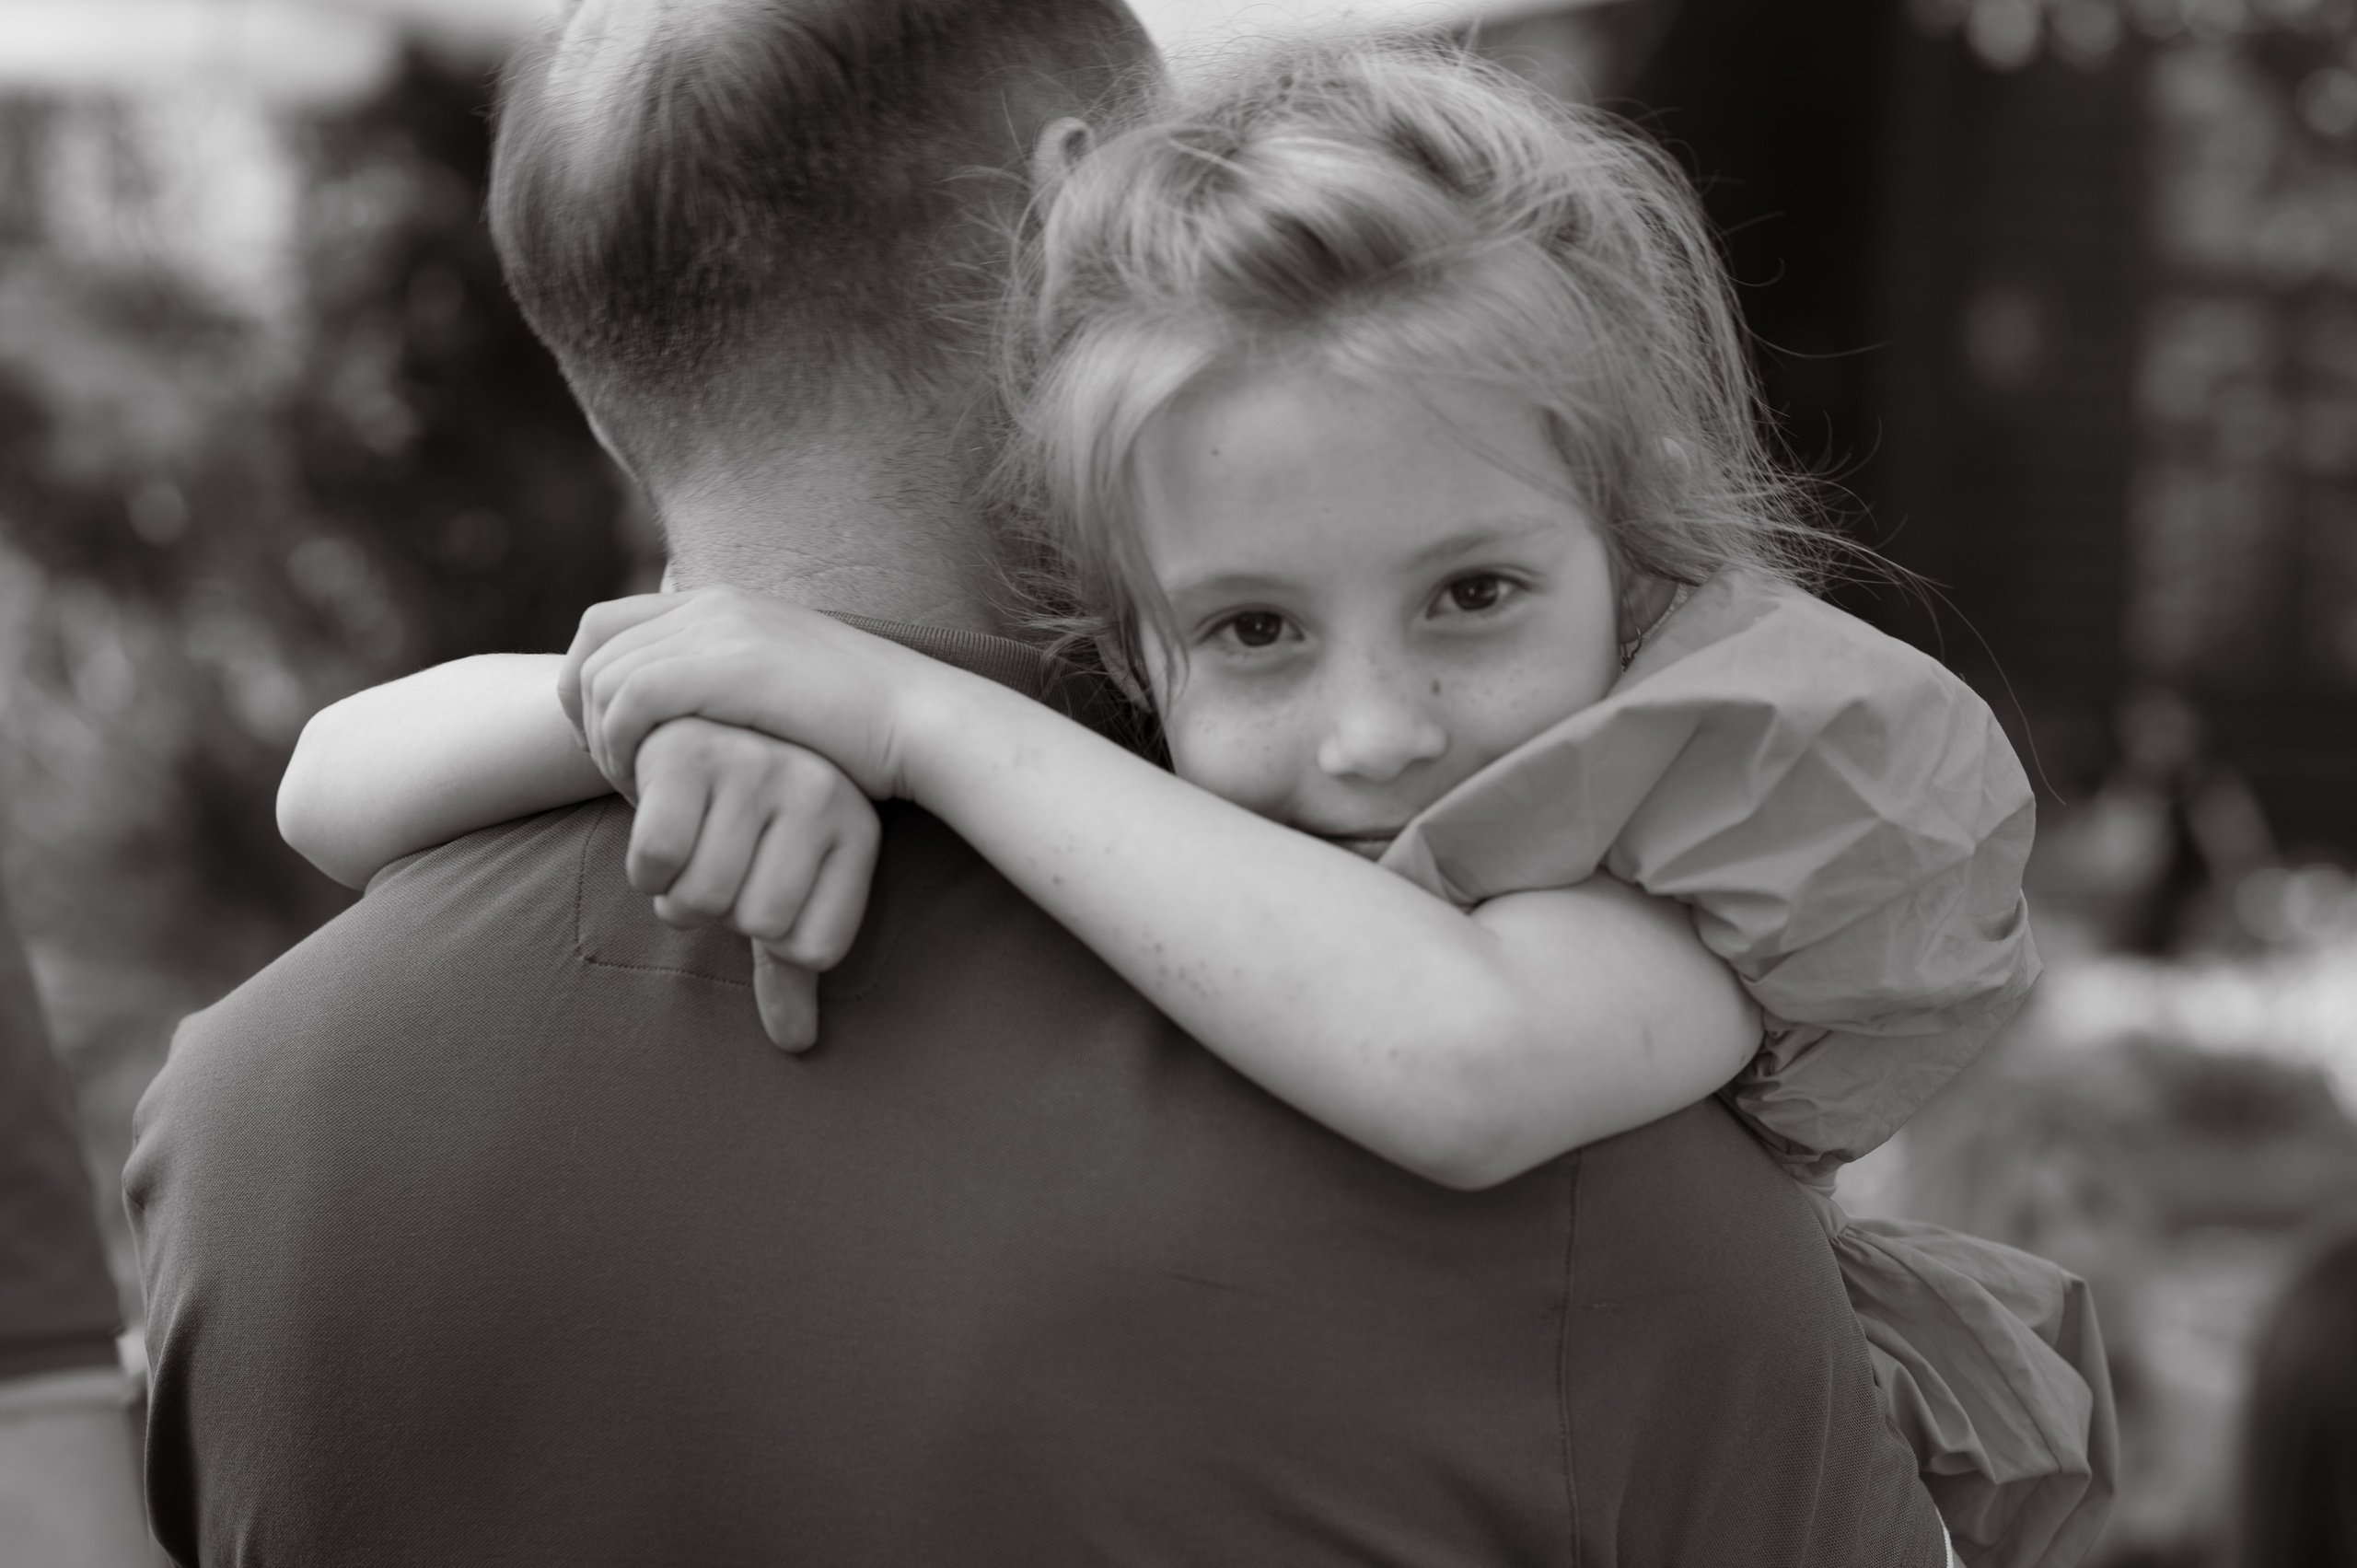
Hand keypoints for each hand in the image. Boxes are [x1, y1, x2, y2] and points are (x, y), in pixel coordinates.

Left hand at [562, 588, 935, 802]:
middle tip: (615, 772)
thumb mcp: (782, 691)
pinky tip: (650, 787)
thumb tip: (684, 721)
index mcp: (720, 603)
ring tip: (637, 788)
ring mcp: (719, 630)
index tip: (608, 743)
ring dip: (604, 741)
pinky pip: (631, 700)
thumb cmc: (861, 727)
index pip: (605, 624)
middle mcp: (712, 604)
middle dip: (584, 716)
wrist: (917, 719)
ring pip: (606, 677)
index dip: (584, 683)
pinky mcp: (728, 667)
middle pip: (593, 647)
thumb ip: (730, 687)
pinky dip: (623, 748)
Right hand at [630, 717, 880, 1050]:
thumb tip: (796, 1043)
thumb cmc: (743, 830)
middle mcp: (820, 791)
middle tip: (720, 860)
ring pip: (703, 896)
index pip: (815, 950)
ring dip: (678, 892)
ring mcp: (756, 766)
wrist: (691, 733)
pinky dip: (644, 867)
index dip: (774, 940)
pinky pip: (656, 858)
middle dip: (720, 910)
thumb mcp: (780, 890)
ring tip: (694, 843)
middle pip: (757, 923)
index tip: (766, 887)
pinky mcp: (688, 753)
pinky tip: (660, 824)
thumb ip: (789, 967)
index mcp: (856, 831)